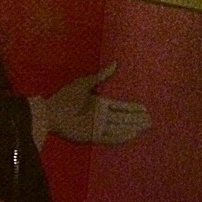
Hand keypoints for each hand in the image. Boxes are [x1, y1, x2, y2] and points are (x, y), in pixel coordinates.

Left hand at [34, 62, 150, 147]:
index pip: (120, 106)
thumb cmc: (65, 97)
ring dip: (131, 127)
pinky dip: (119, 137)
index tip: (145, 108)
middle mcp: (100, 116)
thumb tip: (115, 64)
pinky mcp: (90, 136)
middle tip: (151, 120)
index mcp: (99, 104)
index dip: (133, 108)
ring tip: (145, 128)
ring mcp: (96, 127)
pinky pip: (108, 138)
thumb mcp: (85, 83)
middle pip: (122, 118)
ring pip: (118, 128)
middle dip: (136, 119)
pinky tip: (131, 135)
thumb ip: (101, 76)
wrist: (50, 113)